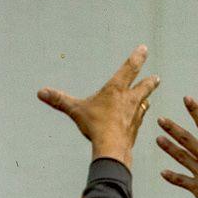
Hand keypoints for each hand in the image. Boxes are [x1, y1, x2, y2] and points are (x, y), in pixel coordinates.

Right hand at [37, 45, 159, 167]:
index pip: (129, 68)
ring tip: (148, 98)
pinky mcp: (135, 128)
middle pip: (144, 86)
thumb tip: (41, 92)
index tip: (144, 49)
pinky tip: (139, 118)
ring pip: (144, 103)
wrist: (112, 147)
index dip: (137, 58)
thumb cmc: (96, 126)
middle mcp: (129, 99)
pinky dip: (140, 116)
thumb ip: (59, 100)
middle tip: (156, 78)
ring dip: (146, 99)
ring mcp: (135, 114)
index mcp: (116, 90)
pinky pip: (140, 119)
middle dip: (150, 81)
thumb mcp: (75, 110)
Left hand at [157, 97, 197, 197]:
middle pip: (187, 139)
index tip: (186, 99)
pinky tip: (162, 173)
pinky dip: (173, 177)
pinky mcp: (196, 187)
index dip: (196, 111)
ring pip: (181, 157)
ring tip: (157, 139)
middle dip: (173, 128)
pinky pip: (182, 181)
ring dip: (169, 148)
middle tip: (160, 119)